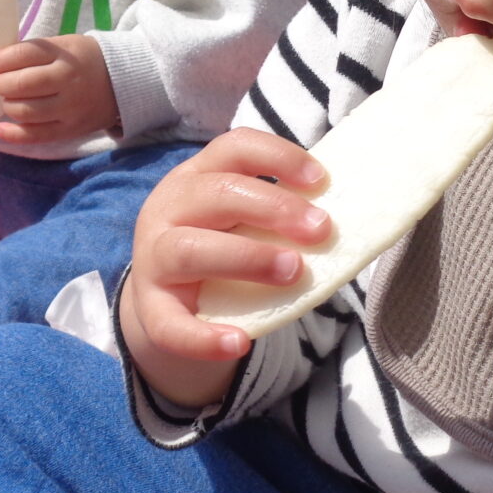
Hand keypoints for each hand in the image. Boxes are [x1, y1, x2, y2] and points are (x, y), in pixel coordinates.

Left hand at [0, 34, 118, 144]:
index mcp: (64, 54)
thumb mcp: (64, 45)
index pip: (22, 54)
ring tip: (12, 100)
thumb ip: (34, 52)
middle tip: (3, 83)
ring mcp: (70, 108)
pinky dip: (12, 134)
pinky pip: (35, 136)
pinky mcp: (70, 129)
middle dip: (1, 84)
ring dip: (8, 105)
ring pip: (23, 111)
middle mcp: (67, 80)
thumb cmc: (84, 61)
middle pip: (20, 84)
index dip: (1, 60)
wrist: (124, 83)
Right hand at [117, 128, 328, 407]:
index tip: (322, 180)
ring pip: (189, 249)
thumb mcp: (240, 222)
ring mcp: (152, 260)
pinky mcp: (151, 310)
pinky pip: (171, 325)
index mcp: (194, 179)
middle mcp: (166, 210)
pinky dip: (204, 336)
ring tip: (293, 271)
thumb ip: (277, 216)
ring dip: (247, 257)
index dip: (277, 157)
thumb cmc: (220, 252)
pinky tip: (239, 342)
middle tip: (321, 229)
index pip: (233, 149)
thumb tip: (341, 218)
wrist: (168, 308)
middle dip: (274, 207)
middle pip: (216, 193)